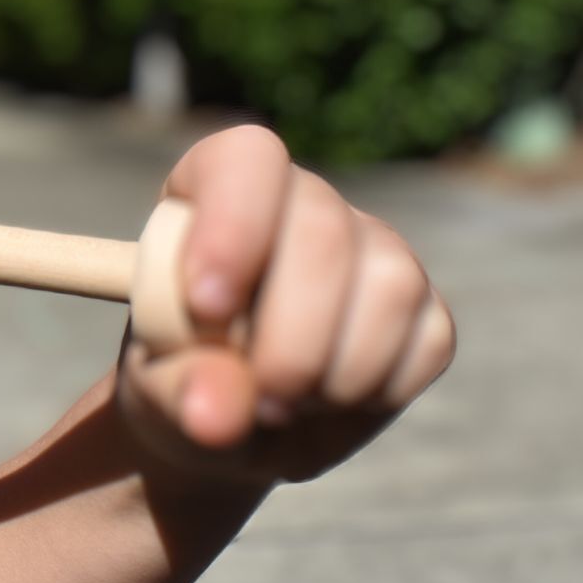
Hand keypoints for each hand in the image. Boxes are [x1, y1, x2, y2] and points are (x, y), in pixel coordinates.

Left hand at [115, 125, 454, 487]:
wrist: (230, 422)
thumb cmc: (178, 379)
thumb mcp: (154, 389)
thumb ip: (178, 389)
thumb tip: (218, 417)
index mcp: (215, 188)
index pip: (245, 159)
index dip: (234, 225)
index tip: (206, 307)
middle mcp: (303, 202)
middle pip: (324, 227)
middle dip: (290, 337)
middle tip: (257, 399)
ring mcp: (372, 248)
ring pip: (390, 283)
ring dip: (335, 372)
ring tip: (281, 404)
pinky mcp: (423, 308)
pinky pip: (428, 340)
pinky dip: (375, 392)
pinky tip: (326, 403)